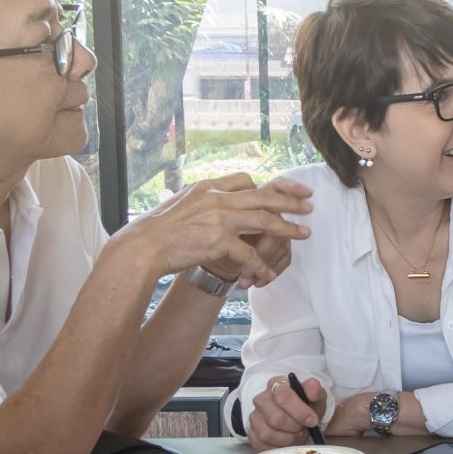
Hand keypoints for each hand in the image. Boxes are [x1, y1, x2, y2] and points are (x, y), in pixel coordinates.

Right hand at [122, 175, 311, 284]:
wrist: (143, 247)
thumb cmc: (157, 231)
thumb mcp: (180, 204)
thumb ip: (201, 201)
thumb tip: (212, 201)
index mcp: (207, 187)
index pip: (245, 180)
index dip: (268, 185)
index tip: (285, 189)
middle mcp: (217, 198)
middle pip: (263, 195)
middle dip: (290, 200)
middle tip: (309, 203)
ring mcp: (219, 218)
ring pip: (264, 220)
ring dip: (288, 228)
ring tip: (305, 233)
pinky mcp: (218, 241)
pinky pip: (249, 253)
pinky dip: (262, 264)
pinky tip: (269, 273)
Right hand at [249, 375, 326, 446]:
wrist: (298, 421)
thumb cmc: (305, 408)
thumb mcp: (316, 399)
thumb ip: (315, 391)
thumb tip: (313, 385)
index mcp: (276, 385)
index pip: (283, 396)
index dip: (300, 411)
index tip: (312, 421)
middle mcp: (261, 399)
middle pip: (276, 418)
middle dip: (294, 427)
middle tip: (303, 429)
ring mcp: (254, 417)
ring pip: (267, 434)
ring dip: (287, 439)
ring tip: (296, 436)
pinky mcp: (252, 433)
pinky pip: (262, 445)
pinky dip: (278, 447)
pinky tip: (287, 442)